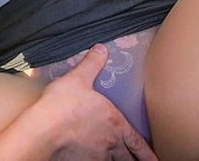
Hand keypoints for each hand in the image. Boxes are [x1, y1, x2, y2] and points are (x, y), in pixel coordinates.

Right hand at [36, 45, 157, 160]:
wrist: (43, 130)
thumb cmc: (62, 105)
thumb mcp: (79, 78)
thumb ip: (92, 63)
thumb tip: (101, 49)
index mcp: (114, 123)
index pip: (137, 142)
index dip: (147, 152)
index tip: (154, 160)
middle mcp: (109, 143)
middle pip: (127, 159)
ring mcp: (96, 157)